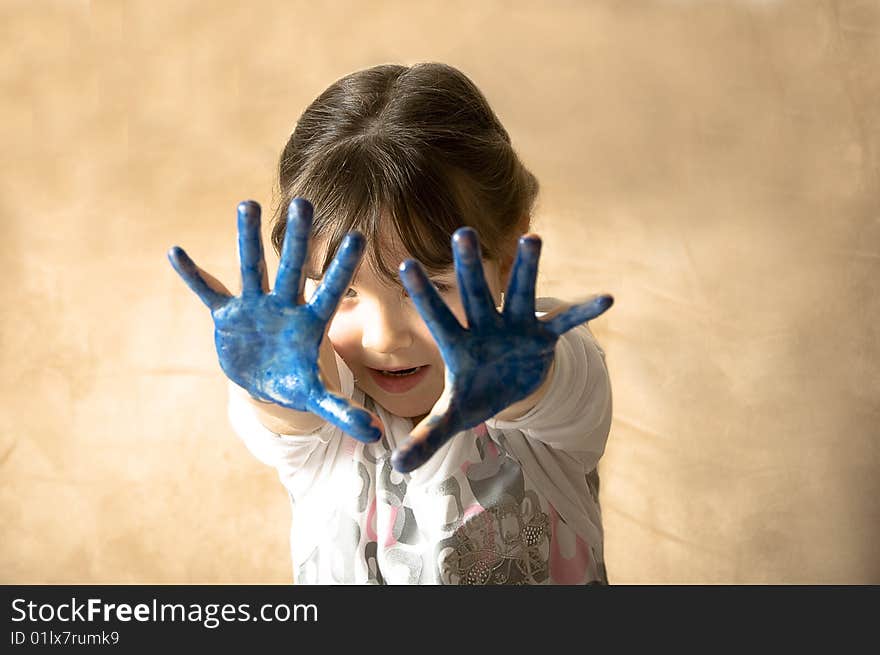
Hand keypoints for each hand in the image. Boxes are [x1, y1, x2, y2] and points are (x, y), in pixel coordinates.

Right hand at [167, 198, 381, 442]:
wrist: (265, 381)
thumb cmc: (296, 382)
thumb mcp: (316, 397)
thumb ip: (342, 411)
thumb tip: (374, 435)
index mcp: (310, 323)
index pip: (330, 291)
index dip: (341, 268)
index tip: (357, 237)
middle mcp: (284, 306)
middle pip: (292, 269)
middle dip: (298, 239)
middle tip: (304, 203)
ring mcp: (255, 307)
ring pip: (253, 268)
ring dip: (247, 239)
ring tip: (246, 204)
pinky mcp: (228, 315)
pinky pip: (209, 292)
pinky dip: (193, 276)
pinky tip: (175, 252)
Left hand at [392, 227, 612, 471]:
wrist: (507, 387)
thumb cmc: (474, 395)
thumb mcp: (452, 416)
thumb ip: (427, 436)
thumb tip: (397, 466)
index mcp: (458, 344)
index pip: (437, 318)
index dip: (424, 295)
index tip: (406, 265)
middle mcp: (484, 327)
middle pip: (475, 294)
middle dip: (469, 267)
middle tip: (462, 232)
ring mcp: (515, 328)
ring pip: (520, 294)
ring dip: (527, 269)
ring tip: (533, 239)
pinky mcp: (543, 337)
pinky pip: (565, 322)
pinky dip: (583, 312)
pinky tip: (606, 298)